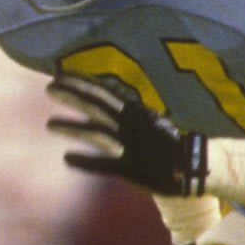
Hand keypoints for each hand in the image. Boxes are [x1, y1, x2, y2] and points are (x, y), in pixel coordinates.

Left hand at [46, 76, 207, 198]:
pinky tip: (67, 158)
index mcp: (135, 113)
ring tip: (49, 125)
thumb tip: (103, 110)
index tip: (61, 74)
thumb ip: (126, 116)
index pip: (104, 93)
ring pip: (96, 134)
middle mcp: (131, 126)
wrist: (194, 168)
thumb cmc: (168, 146)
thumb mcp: (148, 124)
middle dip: (73, 96)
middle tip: (49, 88)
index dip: (82, 83)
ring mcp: (130, 147)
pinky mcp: (131, 169)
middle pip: (97, 107)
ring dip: (72, 127)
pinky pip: (104, 165)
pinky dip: (85, 161)